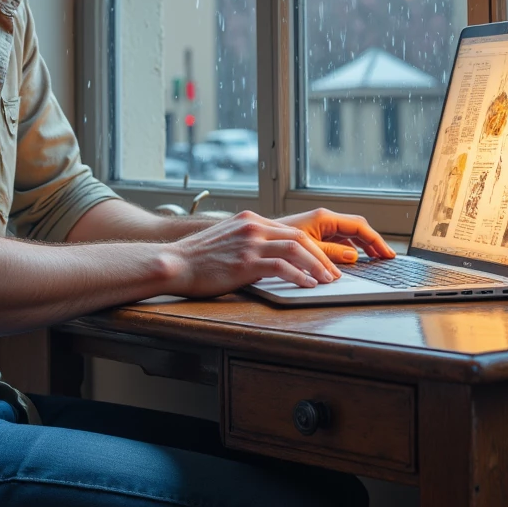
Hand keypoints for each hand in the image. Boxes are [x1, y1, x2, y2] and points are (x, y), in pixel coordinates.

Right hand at [168, 210, 345, 297]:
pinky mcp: (245, 261)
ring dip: (316, 266)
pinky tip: (307, 286)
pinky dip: (298, 276)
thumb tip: (270, 257)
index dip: (312, 248)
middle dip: (320, 257)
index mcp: (250, 220)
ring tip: (326, 281)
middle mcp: (253, 227)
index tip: (323, 263)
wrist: (175, 262)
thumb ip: (249, 241)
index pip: (291, 231)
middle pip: (299, 237)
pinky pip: (281, 266)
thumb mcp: (227, 239)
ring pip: (296, 248)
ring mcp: (249, 243)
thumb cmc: (198, 257)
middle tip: (332, 274)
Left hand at [278, 209, 395, 265]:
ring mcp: (319, 227)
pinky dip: (348, 249)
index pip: (358, 227)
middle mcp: (323, 220)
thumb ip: (331, 253)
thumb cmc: (276, 242)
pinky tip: (352, 260)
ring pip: (347, 235)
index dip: (375, 240)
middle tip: (385, 257)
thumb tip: (353, 256)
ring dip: (361, 246)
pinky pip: (337, 240)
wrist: (254, 242)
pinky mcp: (314, 234)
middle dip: (372, 242)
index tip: (387, 253)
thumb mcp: (307, 250)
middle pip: (356, 229)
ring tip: (374, 259)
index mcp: (324, 218)